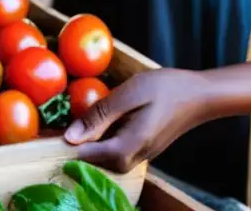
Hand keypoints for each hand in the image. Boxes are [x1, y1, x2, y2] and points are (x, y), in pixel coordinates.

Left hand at [64, 69, 211, 173]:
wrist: (200, 95)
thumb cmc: (166, 88)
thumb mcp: (129, 94)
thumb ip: (100, 115)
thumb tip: (71, 137)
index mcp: (129, 146)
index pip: (88, 156)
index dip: (67, 145)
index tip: (50, 131)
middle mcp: (134, 158)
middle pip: (96, 162)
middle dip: (78, 146)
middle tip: (64, 124)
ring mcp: (141, 156)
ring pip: (106, 159)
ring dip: (92, 143)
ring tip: (81, 123)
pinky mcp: (144, 149)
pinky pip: (118, 151)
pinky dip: (105, 140)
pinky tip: (103, 122)